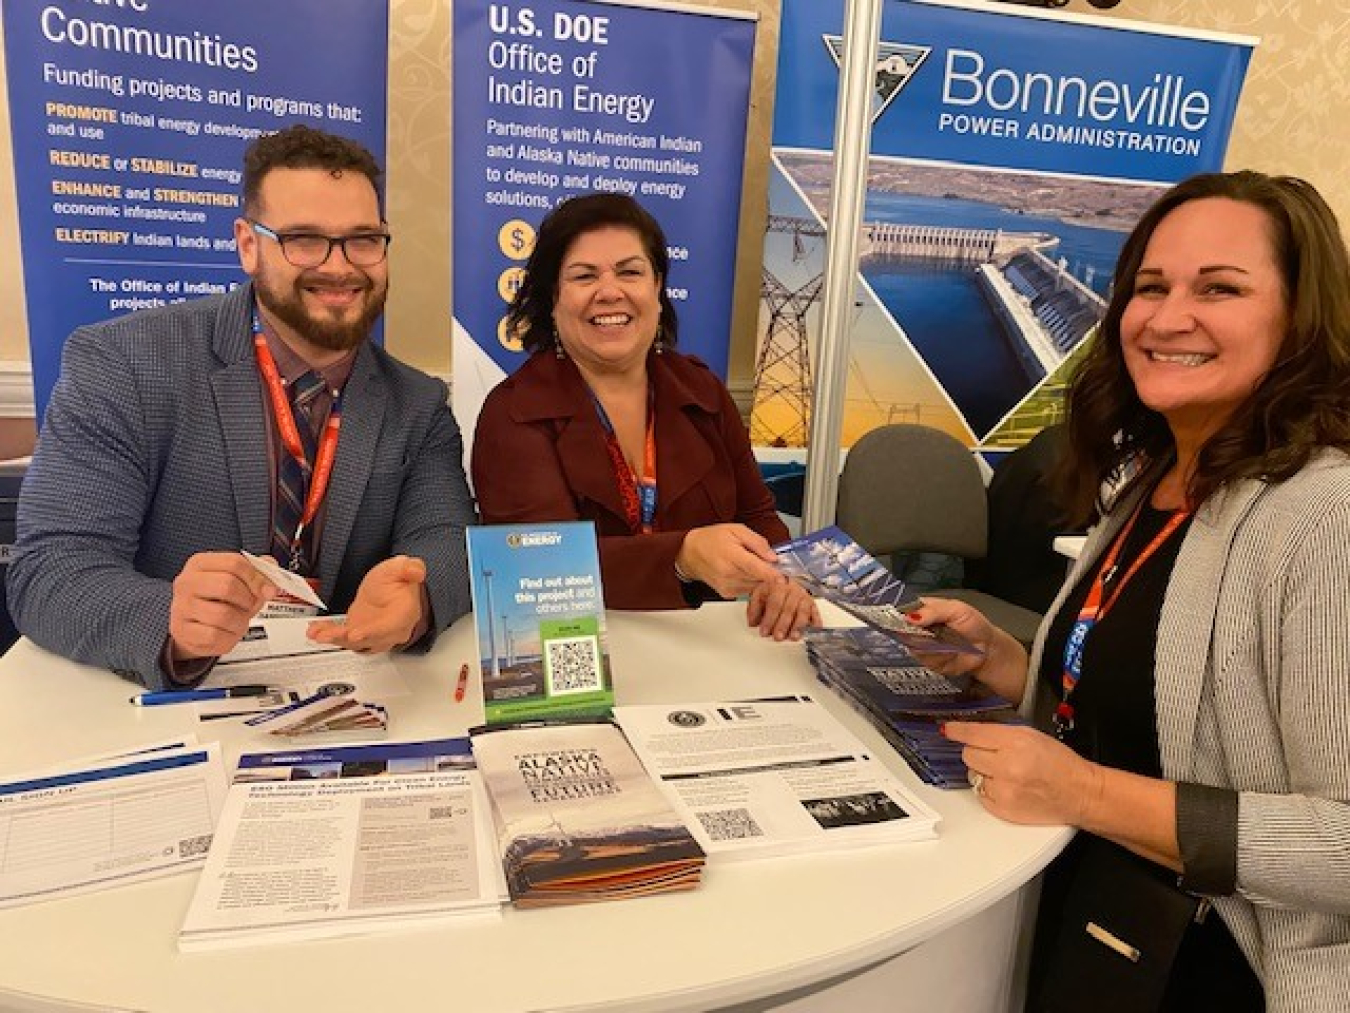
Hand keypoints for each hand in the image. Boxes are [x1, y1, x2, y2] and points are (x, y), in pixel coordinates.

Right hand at [169, 552, 273, 660]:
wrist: (193, 626)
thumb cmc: (217, 600)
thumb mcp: (236, 580)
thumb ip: (257, 573)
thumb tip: (271, 577)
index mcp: (200, 563)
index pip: (234, 563)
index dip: (257, 578)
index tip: (268, 590)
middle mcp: (187, 583)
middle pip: (228, 586)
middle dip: (248, 600)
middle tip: (250, 606)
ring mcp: (182, 607)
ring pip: (223, 614)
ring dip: (240, 621)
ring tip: (239, 621)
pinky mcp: (183, 631)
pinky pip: (215, 636)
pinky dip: (229, 637)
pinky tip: (227, 632)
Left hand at [308, 556, 428, 652]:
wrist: (390, 590)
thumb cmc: (397, 581)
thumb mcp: (401, 568)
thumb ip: (409, 568)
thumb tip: (416, 570)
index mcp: (405, 614)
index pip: (392, 627)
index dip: (373, 632)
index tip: (356, 634)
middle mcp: (391, 630)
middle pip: (370, 639)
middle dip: (347, 639)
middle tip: (328, 635)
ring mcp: (374, 635)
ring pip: (355, 643)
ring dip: (335, 638)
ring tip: (318, 633)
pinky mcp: (359, 634)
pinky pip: (344, 638)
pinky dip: (329, 635)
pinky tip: (316, 630)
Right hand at [675, 524, 781, 598]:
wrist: (690, 554)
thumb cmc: (712, 539)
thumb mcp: (736, 530)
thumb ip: (757, 542)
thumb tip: (773, 556)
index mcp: (731, 556)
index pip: (755, 568)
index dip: (771, 574)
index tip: (783, 579)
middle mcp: (728, 574)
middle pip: (759, 578)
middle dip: (769, 571)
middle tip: (767, 559)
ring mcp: (727, 586)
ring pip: (756, 585)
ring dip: (760, 577)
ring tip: (751, 563)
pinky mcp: (728, 594)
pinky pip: (748, 590)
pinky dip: (752, 582)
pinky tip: (744, 571)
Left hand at [746, 576, 819, 640]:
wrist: (783, 582)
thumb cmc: (770, 592)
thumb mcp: (758, 596)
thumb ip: (754, 609)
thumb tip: (753, 623)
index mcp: (778, 586)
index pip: (774, 603)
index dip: (769, 619)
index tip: (764, 632)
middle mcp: (793, 590)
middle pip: (789, 608)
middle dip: (783, 625)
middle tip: (778, 637)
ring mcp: (804, 597)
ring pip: (803, 612)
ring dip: (798, 626)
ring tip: (793, 637)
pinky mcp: (812, 604)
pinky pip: (815, 613)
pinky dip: (815, 623)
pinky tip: (813, 631)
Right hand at [905, 597, 1028, 702]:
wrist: (987, 650)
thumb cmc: (974, 625)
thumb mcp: (956, 609)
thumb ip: (933, 611)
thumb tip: (909, 618)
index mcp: (923, 609)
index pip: (901, 609)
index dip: (899, 615)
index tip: (906, 620)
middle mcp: (918, 627)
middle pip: (902, 630)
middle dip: (917, 632)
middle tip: (935, 632)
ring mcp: (921, 645)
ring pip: (913, 645)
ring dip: (931, 645)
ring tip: (949, 642)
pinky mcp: (926, 661)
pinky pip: (924, 659)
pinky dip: (938, 656)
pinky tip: (950, 653)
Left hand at [946, 721, 1101, 826]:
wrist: (1079, 793)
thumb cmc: (1060, 764)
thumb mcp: (1032, 735)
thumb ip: (1000, 733)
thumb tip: (972, 733)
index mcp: (1016, 743)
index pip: (974, 734)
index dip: (958, 731)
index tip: (948, 729)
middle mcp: (1007, 766)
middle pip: (968, 755)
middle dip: (978, 753)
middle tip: (996, 756)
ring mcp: (1003, 790)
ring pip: (973, 775)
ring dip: (985, 773)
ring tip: (1008, 774)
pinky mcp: (1002, 809)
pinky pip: (981, 795)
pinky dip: (991, 790)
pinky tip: (1010, 787)